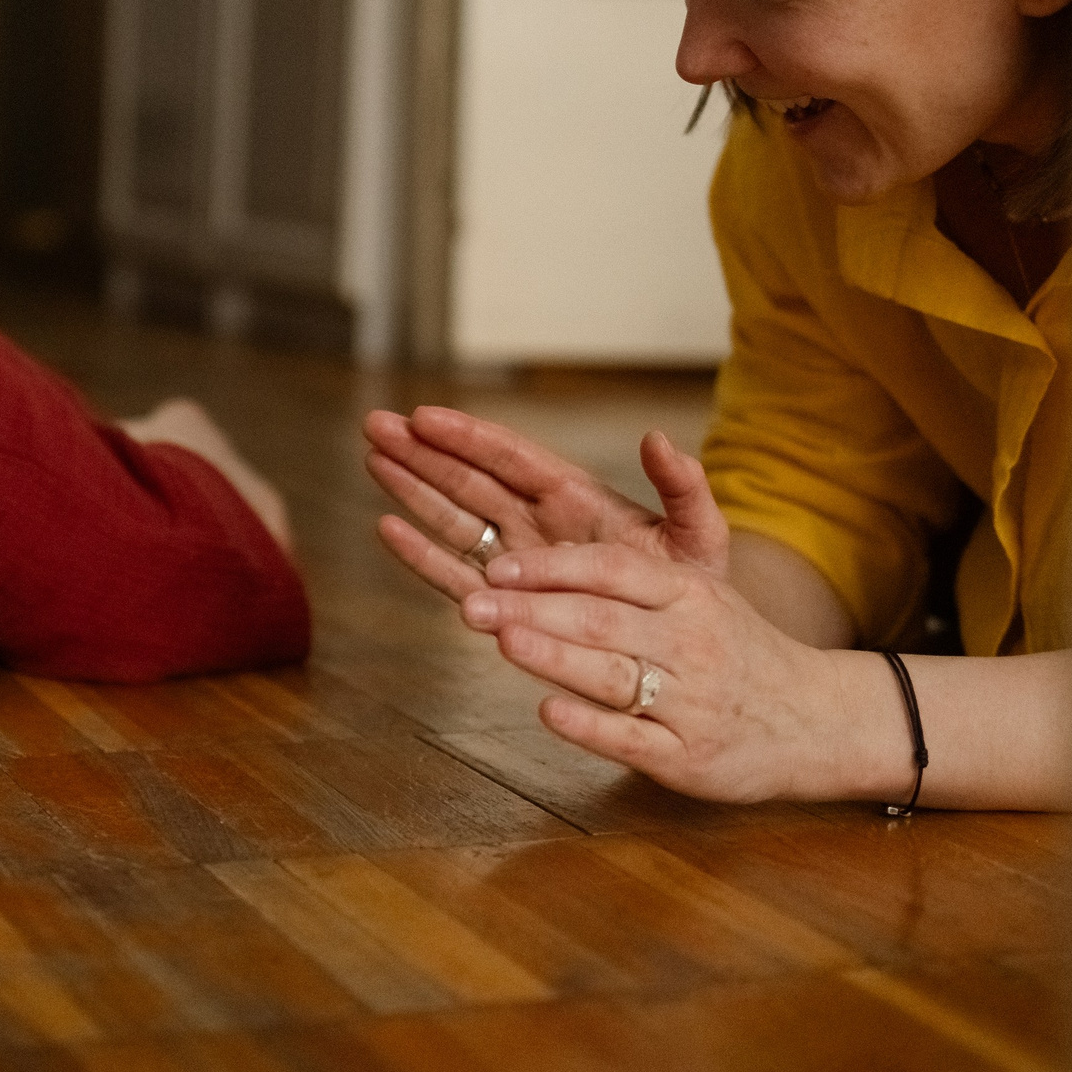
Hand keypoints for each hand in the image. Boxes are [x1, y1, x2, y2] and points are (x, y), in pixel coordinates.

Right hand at [363, 406, 728, 599]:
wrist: (688, 655)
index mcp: (578, 498)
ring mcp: (518, 561)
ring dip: (412, 490)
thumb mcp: (698, 538)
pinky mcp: (506, 603)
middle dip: (423, 453)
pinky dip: (422, 555)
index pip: (513, 458)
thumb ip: (684, 490)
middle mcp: (539, 523)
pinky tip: (388, 529)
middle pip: (470, 480)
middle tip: (375, 424)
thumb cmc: (694, 592)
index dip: (469, 437)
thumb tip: (659, 438)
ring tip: (372, 458)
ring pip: (454, 518)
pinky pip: (457, 575)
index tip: (426, 416)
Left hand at [462, 541, 890, 803]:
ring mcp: (691, 701)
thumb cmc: (738, 649)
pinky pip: (632, 738)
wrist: (817, 721)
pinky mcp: (687, 757)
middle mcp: (691, 642)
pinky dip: (589, 726)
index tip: (499, 567)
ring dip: (554, 658)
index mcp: (690, 594)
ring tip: (501, 642)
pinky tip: (548, 712)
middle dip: (533, 610)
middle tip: (473, 605)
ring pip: (614, 674)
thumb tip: (559, 547)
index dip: (555, 567)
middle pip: (602, 620)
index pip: (615, 571)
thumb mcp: (705, 588)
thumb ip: (635, 566)